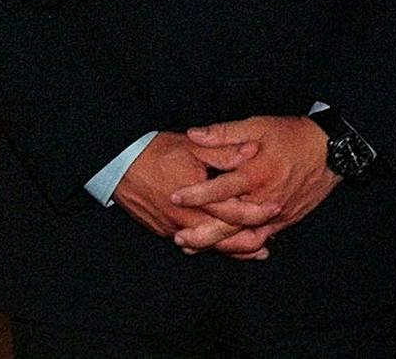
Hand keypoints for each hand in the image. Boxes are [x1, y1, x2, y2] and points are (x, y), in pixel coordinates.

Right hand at [113, 131, 275, 258]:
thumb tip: (252, 150)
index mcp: (195, 196)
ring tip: (258, 249)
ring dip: (233, 249)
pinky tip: (226, 247)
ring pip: (208, 246)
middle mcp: (184, 218)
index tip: (276, 208)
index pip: (231, 211)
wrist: (119, 166)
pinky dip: (212, 247)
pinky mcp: (164, 231)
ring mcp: (173, 228)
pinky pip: (192, 244)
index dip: (256, 212)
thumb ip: (224, 151)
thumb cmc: (157, 152)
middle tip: (272, 238)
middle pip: (222, 238)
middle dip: (249, 240)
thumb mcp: (194, 145)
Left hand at [171, 116, 338, 253]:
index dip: (195, 194)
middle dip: (201, 232)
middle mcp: (265, 197)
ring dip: (217, 243)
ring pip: (242, 235)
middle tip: (177, 236)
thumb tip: (193, 134)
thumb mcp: (259, 126)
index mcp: (256, 173)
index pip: (220, 188)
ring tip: (193, 247)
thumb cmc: (293, 135)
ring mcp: (276, 211)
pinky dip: (243, 246)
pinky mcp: (286, 219)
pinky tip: (227, 249)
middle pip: (228, 222)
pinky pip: (261, 238)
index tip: (174, 196)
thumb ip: (224, 132)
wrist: (332, 150)